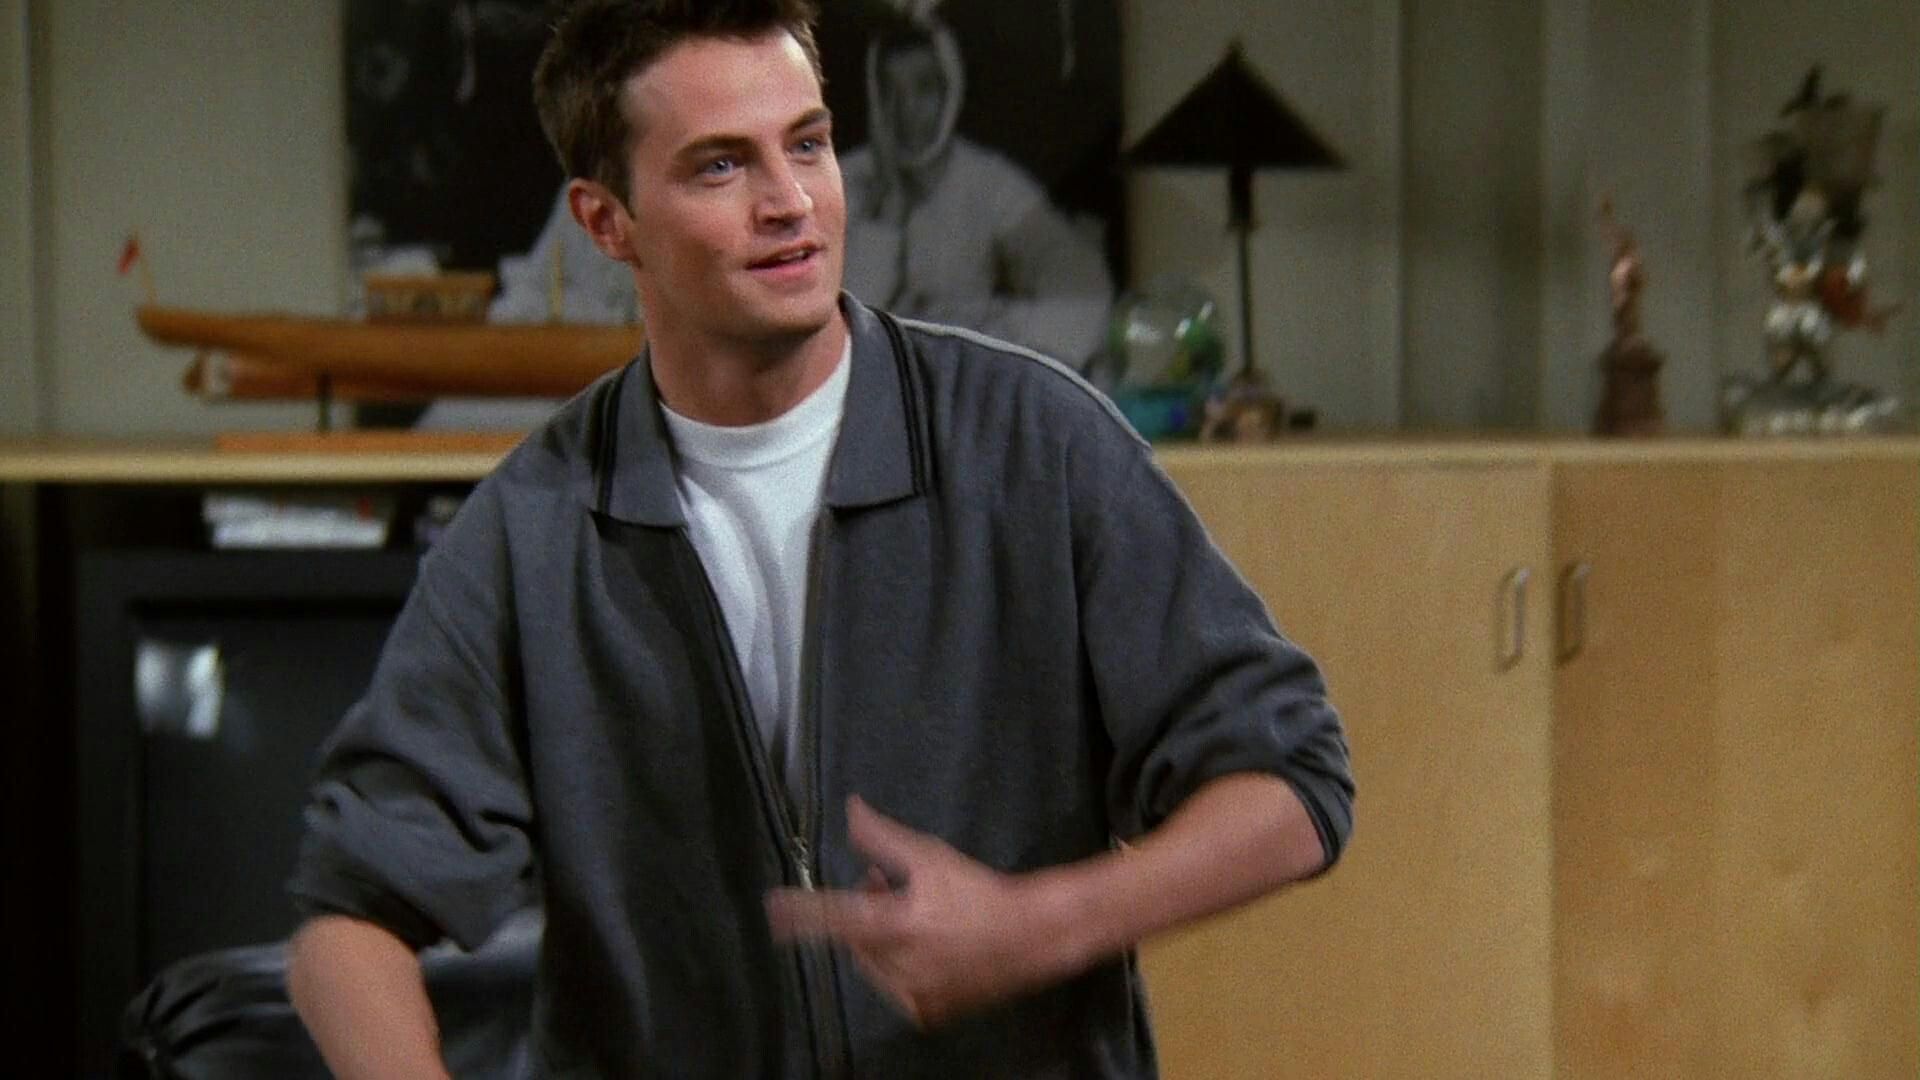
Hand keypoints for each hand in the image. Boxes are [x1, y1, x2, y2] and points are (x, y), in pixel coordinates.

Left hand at [764, 796, 1079, 1027]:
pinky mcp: (926, 1013)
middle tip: (886, 886)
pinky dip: (898, 966)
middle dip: (864, 912)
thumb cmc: (977, 891)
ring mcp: (913, 994)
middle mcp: (900, 966)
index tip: (772, 909)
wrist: (1029, 937)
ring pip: (873, 964)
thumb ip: (882, 838)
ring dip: (879, 940)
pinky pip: (894, 987)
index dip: (802, 913)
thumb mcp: (930, 856)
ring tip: (912, 916)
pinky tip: (928, 948)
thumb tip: (850, 809)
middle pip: (855, 939)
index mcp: (897, 926)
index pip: (835, 917)